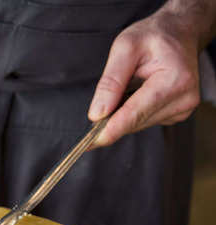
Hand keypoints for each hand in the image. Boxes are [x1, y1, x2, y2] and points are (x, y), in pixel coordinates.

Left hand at [88, 0, 215, 146]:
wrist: (179, 32)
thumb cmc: (153, 35)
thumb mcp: (125, 48)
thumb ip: (111, 82)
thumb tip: (97, 114)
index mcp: (174, 81)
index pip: (135, 114)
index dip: (110, 130)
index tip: (89, 143)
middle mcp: (183, 98)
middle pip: (134, 122)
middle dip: (112, 119)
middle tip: (100, 104)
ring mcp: (182, 108)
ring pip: (138, 124)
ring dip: (123, 113)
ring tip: (127, 87)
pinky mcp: (177, 113)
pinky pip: (144, 121)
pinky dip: (133, 112)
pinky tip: (136, 93)